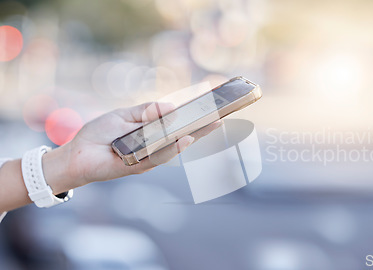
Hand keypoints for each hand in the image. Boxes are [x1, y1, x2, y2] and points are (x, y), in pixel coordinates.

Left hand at [42, 102, 220, 192]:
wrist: (77, 153)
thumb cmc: (99, 133)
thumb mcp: (124, 114)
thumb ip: (147, 111)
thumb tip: (172, 107)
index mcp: (150, 132)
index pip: (177, 124)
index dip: (193, 118)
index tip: (211, 107)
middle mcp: (153, 146)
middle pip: (182, 138)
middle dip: (202, 129)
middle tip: (219, 118)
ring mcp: (148, 158)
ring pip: (174, 148)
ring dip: (192, 137)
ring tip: (207, 126)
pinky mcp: (140, 167)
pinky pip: (160, 157)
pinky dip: (173, 149)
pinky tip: (184, 139)